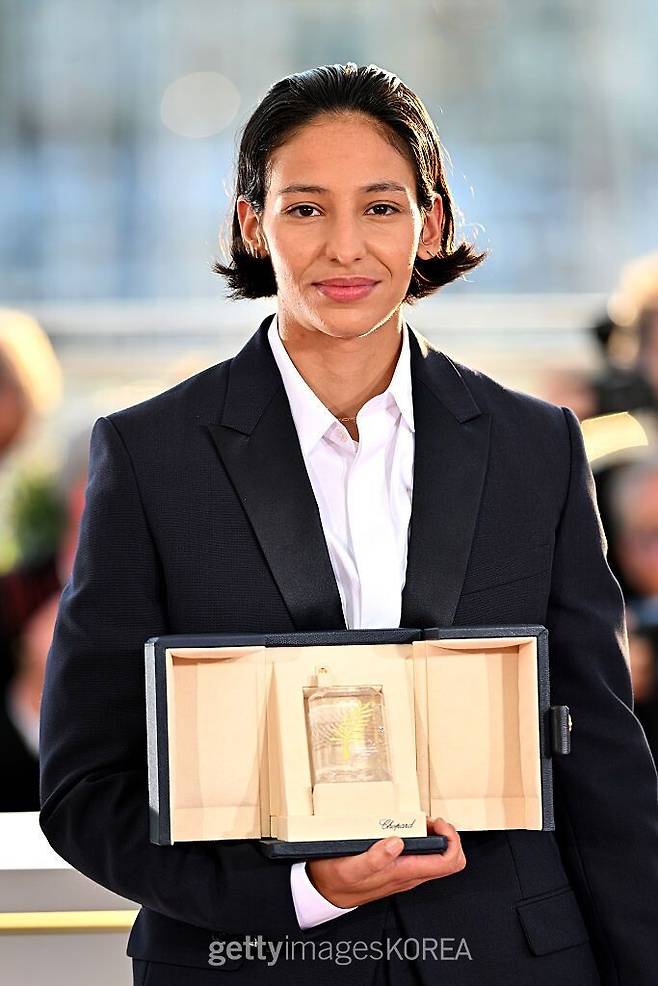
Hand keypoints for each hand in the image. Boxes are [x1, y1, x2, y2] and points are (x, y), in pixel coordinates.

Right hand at [305, 817, 465, 908]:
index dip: (451, 840)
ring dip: (437, 838)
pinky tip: (409, 829)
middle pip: (450, 862)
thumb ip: (374, 859)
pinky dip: (425, 841)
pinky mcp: (398, 870)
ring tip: (422, 822)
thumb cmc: (336, 879)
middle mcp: (409, 876)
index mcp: (403, 873)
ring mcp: (406, 874)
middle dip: (448, 837)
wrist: (325, 893)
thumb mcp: (350, 868)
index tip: (436, 824)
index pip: (447, 863)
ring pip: (438, 860)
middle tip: (432, 821)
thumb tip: (397, 843)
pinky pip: (424, 858)